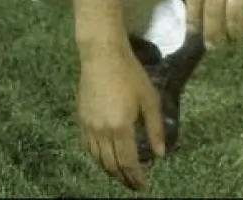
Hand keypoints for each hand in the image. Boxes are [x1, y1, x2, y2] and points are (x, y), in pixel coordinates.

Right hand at [77, 46, 164, 190]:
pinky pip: (89, 147)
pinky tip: (105, 157)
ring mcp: (89, 127)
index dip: (136, 177)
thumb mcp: (149, 98)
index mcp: (121, 127)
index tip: (144, 185)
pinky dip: (98, 158)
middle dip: (124, 178)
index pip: (129, 162)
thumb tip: (160, 153)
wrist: (103, 56)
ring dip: (110, 170)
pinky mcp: (82, 120)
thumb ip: (154, 128)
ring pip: (98, 159)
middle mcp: (102, 132)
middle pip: (112, 164)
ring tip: (121, 174)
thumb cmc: (130, 74)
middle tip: (133, 184)